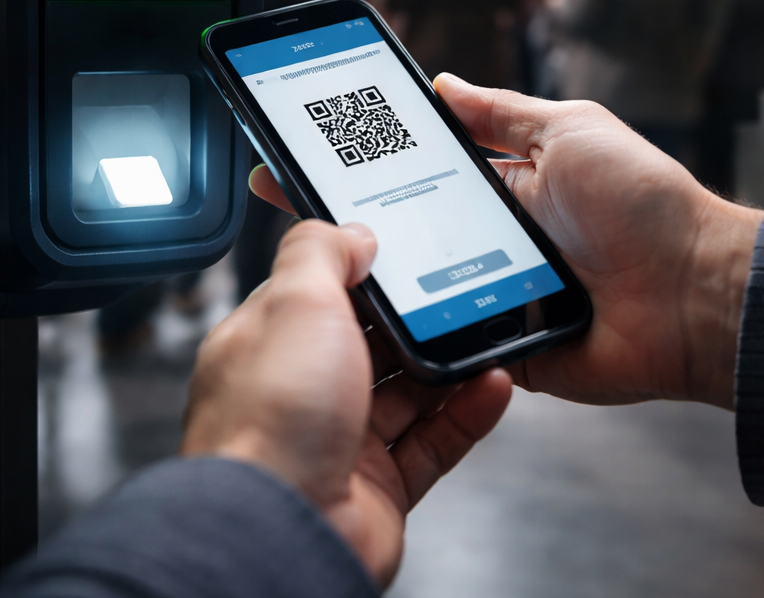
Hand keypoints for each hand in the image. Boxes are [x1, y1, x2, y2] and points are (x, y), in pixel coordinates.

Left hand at [181, 219, 511, 587]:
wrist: (283, 533)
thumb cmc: (272, 425)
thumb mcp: (296, 305)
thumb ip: (322, 254)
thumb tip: (350, 231)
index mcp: (267, 346)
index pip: (320, 293)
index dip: (367, 270)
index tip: (413, 248)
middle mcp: (301, 394)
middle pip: (373, 342)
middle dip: (421, 317)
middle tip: (466, 289)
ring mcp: (342, 442)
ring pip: (411, 392)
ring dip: (453, 363)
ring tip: (494, 335)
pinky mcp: (381, 486)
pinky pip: (436, 440)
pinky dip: (470, 413)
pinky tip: (495, 386)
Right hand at [249, 76, 763, 408]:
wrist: (693, 293)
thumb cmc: (644, 203)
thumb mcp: (571, 131)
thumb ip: (504, 113)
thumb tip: (443, 84)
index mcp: (506, 186)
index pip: (419, 170)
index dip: (366, 161)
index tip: (305, 146)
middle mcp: (493, 240)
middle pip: (405, 230)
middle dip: (349, 217)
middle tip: (287, 195)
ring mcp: (493, 295)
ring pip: (414, 288)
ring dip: (374, 275)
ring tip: (317, 258)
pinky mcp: (500, 348)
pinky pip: (444, 342)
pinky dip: (414, 333)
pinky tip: (369, 318)